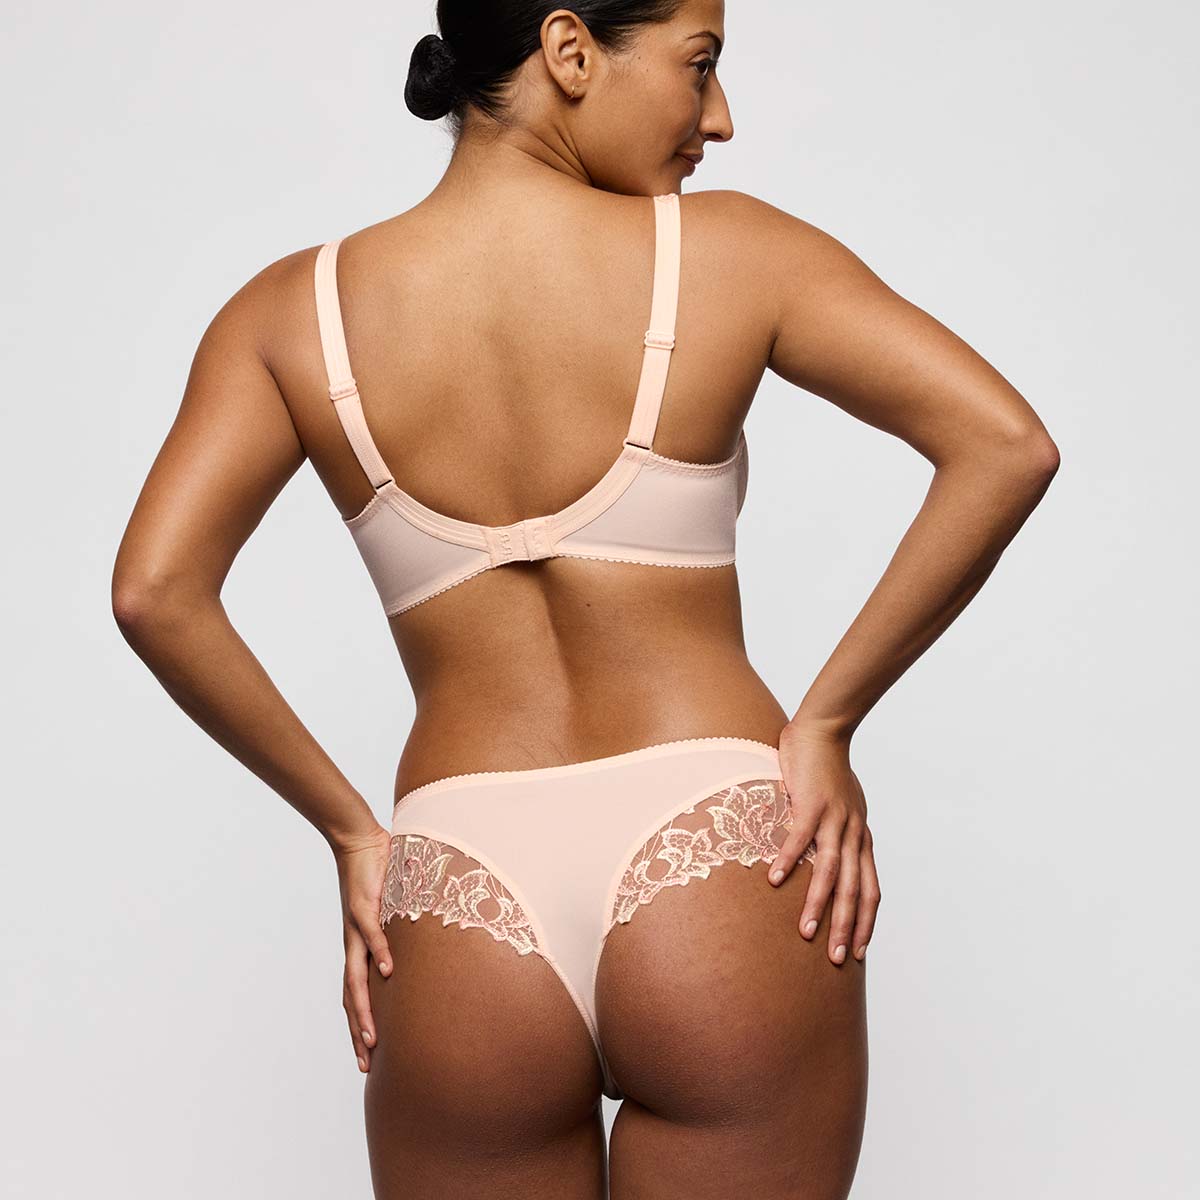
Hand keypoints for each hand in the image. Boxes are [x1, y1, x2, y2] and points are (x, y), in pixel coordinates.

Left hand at [331, 824, 394, 1071]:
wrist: (357, 841)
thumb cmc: (376, 875)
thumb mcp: (390, 911)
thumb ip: (398, 930)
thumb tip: (418, 946)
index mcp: (357, 948)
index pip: (353, 995)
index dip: (357, 1026)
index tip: (366, 1057)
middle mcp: (352, 944)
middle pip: (350, 998)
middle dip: (357, 1033)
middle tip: (365, 1065)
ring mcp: (356, 928)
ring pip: (355, 978)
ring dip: (363, 1010)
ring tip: (371, 1037)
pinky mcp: (364, 906)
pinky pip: (373, 935)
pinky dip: (380, 954)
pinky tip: (390, 972)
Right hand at [768, 723, 880, 963]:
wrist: (824, 732)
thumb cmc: (829, 772)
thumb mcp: (844, 809)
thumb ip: (840, 835)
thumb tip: (828, 859)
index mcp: (861, 838)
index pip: (870, 890)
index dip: (865, 923)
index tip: (857, 952)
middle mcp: (854, 833)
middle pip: (855, 890)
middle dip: (845, 927)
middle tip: (835, 959)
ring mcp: (834, 819)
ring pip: (830, 871)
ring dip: (818, 903)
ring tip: (805, 931)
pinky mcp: (811, 803)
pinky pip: (800, 838)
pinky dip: (788, 860)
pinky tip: (773, 880)